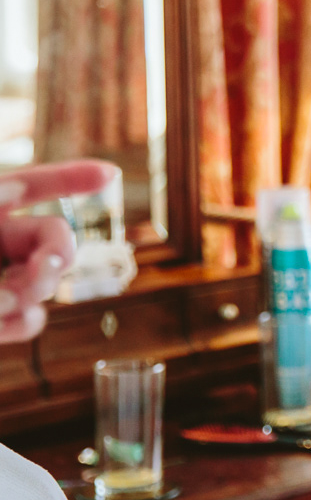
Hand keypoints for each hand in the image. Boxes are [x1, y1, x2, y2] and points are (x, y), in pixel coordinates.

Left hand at [0, 161, 116, 343]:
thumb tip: (24, 234)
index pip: (30, 186)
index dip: (69, 177)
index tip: (110, 174)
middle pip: (52, 236)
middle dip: (57, 252)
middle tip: (44, 270)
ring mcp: (2, 283)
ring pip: (45, 281)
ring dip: (36, 289)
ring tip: (7, 302)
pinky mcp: (0, 319)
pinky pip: (30, 319)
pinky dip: (22, 322)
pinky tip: (2, 324)